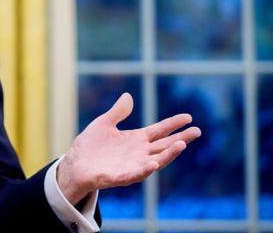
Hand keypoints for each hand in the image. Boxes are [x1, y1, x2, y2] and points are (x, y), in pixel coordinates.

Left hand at [56, 92, 200, 204]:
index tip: (188, 117)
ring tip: (181, 144)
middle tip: (196, 131)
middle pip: (164, 145)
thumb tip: (128, 96)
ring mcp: (132, 166)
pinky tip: (154, 164)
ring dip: (169, 154)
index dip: (173, 124)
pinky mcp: (121, 177)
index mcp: (136, 139)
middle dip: (181, 139)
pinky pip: (136, 174)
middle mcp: (139, 153)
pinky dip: (145, 170)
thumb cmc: (90, 146)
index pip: (159, 130)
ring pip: (156, 160)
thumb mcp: (104, 124)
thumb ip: (118, 112)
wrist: (75, 164)